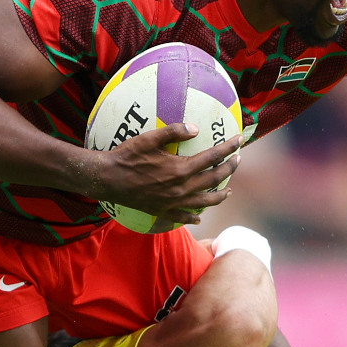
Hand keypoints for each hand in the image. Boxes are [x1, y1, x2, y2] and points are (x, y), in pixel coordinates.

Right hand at [84, 124, 240, 219]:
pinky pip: (183, 217)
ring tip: (228, 191)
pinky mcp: (163, 211)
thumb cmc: (128, 156)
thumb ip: (174, 131)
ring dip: (219, 196)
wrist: (108, 179)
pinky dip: (193, 217)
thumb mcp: (150, 138)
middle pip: (214, 179)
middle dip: (229, 169)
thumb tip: (196, 128)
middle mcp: (182, 188)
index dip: (228, 148)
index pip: (213, 157)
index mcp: (181, 169)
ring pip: (204, 202)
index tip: (239, 140)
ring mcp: (173, 202)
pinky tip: (199, 217)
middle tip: (237, 160)